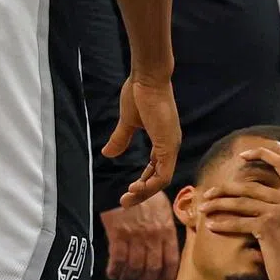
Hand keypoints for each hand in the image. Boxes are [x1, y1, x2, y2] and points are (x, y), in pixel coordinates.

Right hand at [100, 191, 178, 279]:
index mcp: (166, 230)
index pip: (171, 261)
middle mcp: (153, 236)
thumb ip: (167, 228)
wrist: (122, 180)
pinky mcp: (118, 234)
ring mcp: (135, 236)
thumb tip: (168, 247)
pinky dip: (115, 270)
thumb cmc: (143, 194)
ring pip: (135, 267)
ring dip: (130, 279)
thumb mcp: (163, 208)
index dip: (167, 277)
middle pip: (152, 268)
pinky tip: (113, 274)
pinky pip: (117, 260)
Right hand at [103, 73, 181, 206]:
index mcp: (163, 141)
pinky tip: (136, 187)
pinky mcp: (169, 145)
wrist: (147, 77)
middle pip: (159, 178)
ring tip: (128, 197)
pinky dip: (151, 184)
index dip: (143, 182)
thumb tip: (107, 154)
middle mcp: (170, 146)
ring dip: (145, 191)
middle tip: (125, 202)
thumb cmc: (139, 93)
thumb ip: (120, 139)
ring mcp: (171, 146)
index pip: (155, 169)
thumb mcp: (127, 121)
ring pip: (161, 180)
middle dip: (142, 192)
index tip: (127, 191)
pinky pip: (163, 174)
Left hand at [198, 145, 279, 279]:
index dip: (261, 154)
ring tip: (203, 208)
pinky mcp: (268, 228)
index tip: (242, 155)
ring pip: (241, 203)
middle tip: (208, 194)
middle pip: (250, 186)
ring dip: (218, 204)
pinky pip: (239, 222)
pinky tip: (211, 226)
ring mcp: (279, 212)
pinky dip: (223, 224)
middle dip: (225, 189)